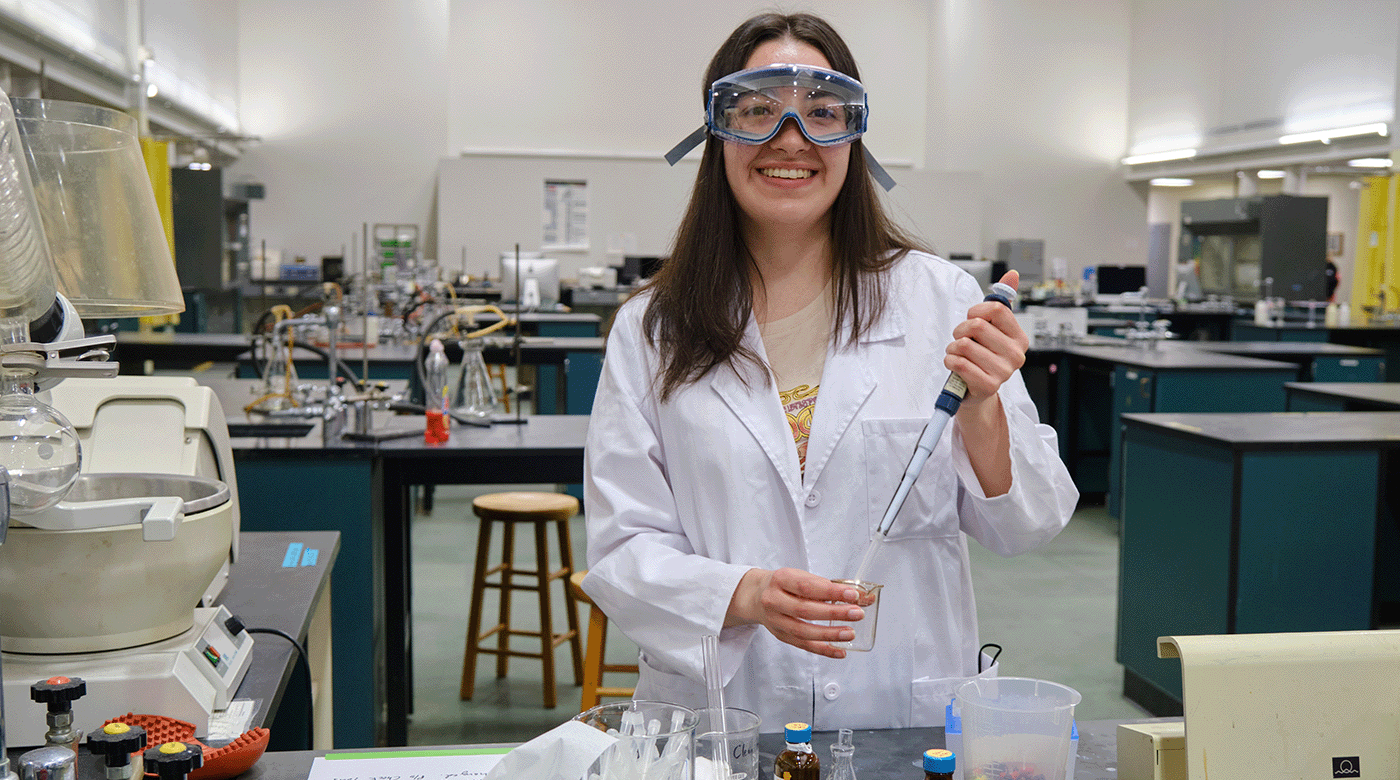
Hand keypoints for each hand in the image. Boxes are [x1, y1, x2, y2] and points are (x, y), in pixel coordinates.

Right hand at [725, 568, 865, 658]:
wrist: (756, 595)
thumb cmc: (784, 585)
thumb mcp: (801, 577)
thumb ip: (828, 586)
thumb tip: (862, 597)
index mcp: (781, 579)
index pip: (807, 586)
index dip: (831, 592)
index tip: (852, 595)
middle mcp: (774, 600)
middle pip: (805, 610)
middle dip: (834, 613)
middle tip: (857, 613)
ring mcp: (775, 620)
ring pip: (803, 631)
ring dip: (829, 634)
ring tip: (849, 633)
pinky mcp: (781, 636)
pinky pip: (803, 646)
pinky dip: (823, 650)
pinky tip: (839, 651)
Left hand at [944, 270, 1027, 403]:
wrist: (976, 389)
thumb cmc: (983, 354)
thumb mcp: (993, 328)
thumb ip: (1001, 301)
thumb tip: (1012, 274)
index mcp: (1020, 338)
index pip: (996, 309)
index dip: (976, 311)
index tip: (972, 318)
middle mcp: (1016, 355)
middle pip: (977, 325)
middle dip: (960, 330)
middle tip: (960, 339)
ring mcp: (1004, 372)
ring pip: (964, 345)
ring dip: (952, 347)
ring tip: (958, 353)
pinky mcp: (988, 386)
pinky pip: (960, 363)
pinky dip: (950, 361)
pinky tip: (955, 364)